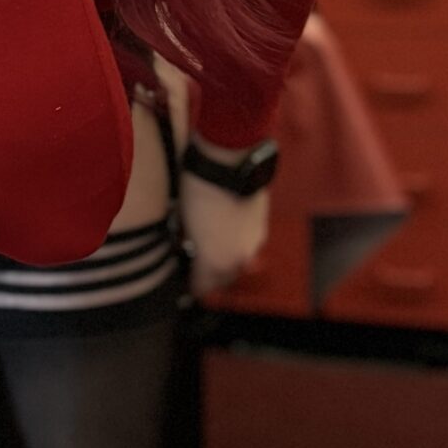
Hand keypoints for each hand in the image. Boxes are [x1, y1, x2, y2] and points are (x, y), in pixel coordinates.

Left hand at [180, 180, 269, 299]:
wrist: (229, 159)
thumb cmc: (199, 189)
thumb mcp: (185, 222)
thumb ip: (192, 245)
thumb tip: (191, 250)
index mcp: (216, 262)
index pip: (203, 287)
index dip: (193, 285)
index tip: (187, 280)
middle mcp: (239, 258)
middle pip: (225, 279)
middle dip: (212, 275)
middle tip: (199, 265)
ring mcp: (255, 241)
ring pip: (240, 261)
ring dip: (228, 258)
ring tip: (213, 243)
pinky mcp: (263, 224)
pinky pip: (248, 242)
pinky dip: (238, 241)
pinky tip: (226, 227)